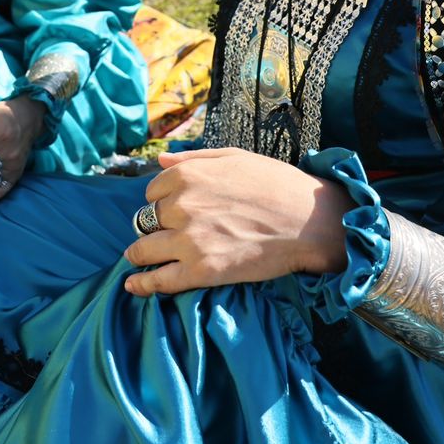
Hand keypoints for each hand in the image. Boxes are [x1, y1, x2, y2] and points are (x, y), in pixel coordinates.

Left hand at [123, 147, 351, 296]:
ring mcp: (189, 240)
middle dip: (154, 226)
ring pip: (144, 249)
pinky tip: (133, 286)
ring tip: (139, 259)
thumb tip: (160, 160)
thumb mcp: (234, 157)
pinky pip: (160, 281)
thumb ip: (192, 159)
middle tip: (167, 233)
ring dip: (139, 254)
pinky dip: (143, 284)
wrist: (310, 221)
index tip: (174, 209)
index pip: (152, 191)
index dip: (162, 200)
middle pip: (146, 220)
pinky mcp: (202, 271)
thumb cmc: (276, 184)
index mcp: (187, 176)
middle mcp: (181, 206)